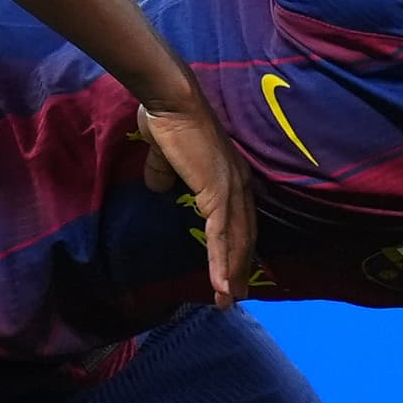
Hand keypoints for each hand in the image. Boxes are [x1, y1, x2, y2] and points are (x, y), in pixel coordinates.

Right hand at [136, 97, 254, 304]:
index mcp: (229, 177)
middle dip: (239, 268)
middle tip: (235, 297)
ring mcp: (230, 190)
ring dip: (231, 274)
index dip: (236, 247)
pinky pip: (220, 236)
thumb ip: (164, 172)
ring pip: (235, 242)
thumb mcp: (165, 155)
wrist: (170, 102)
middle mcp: (238, 185)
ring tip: (227, 300)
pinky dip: (221, 262)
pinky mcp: (217, 193)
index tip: (232, 271)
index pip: (239, 220)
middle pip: (244, 236)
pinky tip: (220, 285)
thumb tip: (158, 187)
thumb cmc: (166, 121)